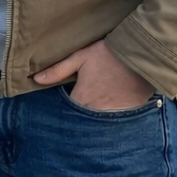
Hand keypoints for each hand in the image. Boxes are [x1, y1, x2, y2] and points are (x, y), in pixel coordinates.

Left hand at [33, 40, 154, 109]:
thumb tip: (36, 79)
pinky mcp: (129, 113)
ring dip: (95, 118)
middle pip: (82, 120)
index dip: (64, 110)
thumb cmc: (107, 54)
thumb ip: (58, 70)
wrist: (140, 55)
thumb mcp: (80, 57)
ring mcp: (114, 114)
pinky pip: (117, 120)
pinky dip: (112, 117)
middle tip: (82, 105)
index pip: (66, 113)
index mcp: (82, 98)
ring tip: (96, 108)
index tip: (65, 104)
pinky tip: (111, 108)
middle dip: (79, 117)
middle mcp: (96, 110)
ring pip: (99, 122)